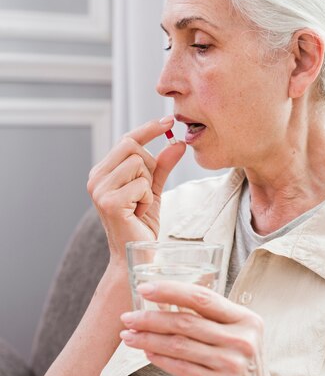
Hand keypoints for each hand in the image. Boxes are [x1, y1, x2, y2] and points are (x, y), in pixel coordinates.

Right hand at [87, 118, 185, 261]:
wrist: (134, 255)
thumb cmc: (141, 225)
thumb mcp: (153, 190)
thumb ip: (162, 166)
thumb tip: (177, 142)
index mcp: (102, 172)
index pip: (126, 140)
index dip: (148, 129)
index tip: (169, 120)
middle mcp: (96, 178)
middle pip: (132, 147)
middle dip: (148, 167)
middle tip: (145, 193)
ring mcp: (99, 189)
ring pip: (138, 165)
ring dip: (147, 186)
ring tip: (140, 206)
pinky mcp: (109, 201)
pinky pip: (141, 185)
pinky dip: (147, 200)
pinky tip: (138, 213)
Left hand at [120, 281, 278, 375]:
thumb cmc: (240, 369)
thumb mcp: (237, 337)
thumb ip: (210, 320)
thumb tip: (164, 301)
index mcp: (246, 320)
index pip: (202, 298)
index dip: (170, 290)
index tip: (144, 288)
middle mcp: (242, 339)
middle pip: (186, 321)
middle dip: (150, 318)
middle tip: (127, 318)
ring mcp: (232, 363)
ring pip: (179, 344)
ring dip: (148, 339)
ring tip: (128, 336)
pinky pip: (181, 367)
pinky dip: (160, 358)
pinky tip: (146, 353)